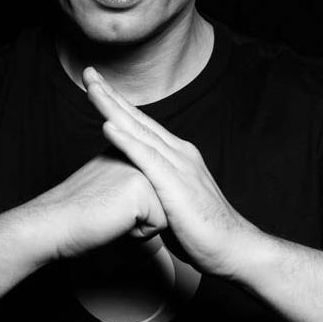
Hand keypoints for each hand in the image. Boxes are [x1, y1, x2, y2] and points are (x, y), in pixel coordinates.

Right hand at [23, 152, 167, 260]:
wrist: (53, 223)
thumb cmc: (76, 213)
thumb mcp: (105, 184)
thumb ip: (127, 178)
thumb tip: (145, 191)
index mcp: (126, 150)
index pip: (154, 190)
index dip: (133, 209)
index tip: (107, 202)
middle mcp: (135, 154)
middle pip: (163, 200)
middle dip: (140, 215)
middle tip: (107, 209)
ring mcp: (140, 168)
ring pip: (164, 212)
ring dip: (140, 224)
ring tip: (110, 215)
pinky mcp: (141, 188)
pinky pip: (159, 224)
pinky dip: (138, 233)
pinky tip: (114, 222)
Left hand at [83, 67, 251, 277]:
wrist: (233, 248)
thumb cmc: (203, 231)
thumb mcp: (173, 202)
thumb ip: (155, 188)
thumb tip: (135, 192)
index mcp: (178, 155)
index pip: (142, 124)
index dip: (119, 104)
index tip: (98, 87)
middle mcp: (179, 153)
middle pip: (138, 119)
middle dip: (111, 95)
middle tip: (89, 73)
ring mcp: (179, 165)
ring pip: (139, 131)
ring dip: (113, 109)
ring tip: (93, 90)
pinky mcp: (176, 184)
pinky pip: (146, 158)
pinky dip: (126, 140)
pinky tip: (108, 126)